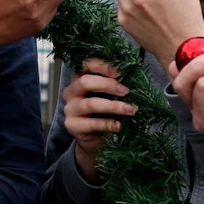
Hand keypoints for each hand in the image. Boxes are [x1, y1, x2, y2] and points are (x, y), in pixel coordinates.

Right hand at [61, 57, 134, 182]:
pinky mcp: (72, 126)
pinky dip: (108, 123)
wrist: (95, 139)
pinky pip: (92, 123)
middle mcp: (71, 92)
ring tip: (130, 110)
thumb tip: (133, 76)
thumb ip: (114, 85)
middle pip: (85, 82)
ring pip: (90, 104)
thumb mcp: (108, 95)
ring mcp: (70, 110)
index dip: (102, 66)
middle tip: (126, 92)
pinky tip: (119, 125)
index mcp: (79, 79)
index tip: (119, 72)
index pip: (85, 65)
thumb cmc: (104, 113)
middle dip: (108, 85)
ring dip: (113, 106)